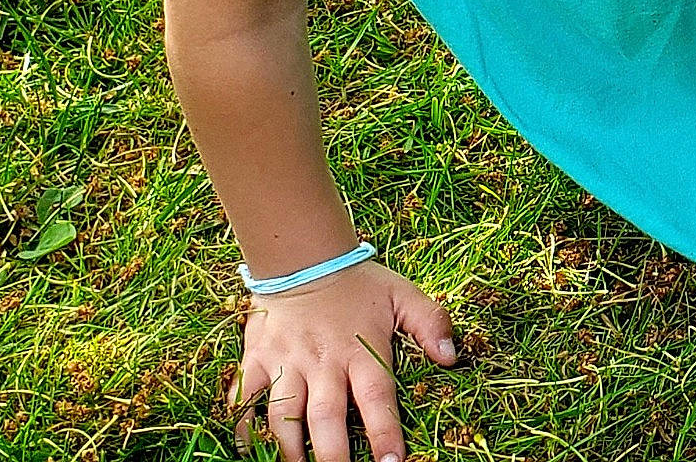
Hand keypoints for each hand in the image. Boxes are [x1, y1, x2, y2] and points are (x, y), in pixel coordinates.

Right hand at [227, 258, 456, 459]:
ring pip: (285, 415)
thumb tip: (451, 357)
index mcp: (361, 351)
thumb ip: (431, 322)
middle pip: (326, 418)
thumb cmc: (357, 283)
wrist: (304, 254)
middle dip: (333, 456)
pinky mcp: (259, 357)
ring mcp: (288, 361)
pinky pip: (247, 395)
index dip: (385, 433)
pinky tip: (248, 447)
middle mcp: (323, 362)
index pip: (377, 399)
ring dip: (290, 449)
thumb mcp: (401, 295)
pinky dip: (243, 424)